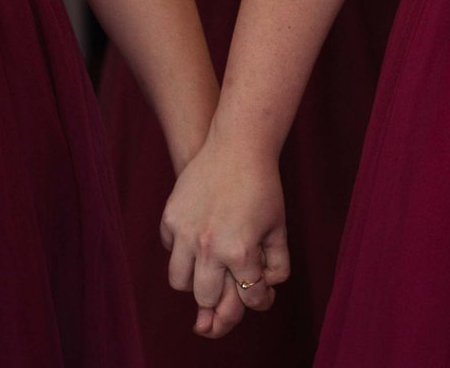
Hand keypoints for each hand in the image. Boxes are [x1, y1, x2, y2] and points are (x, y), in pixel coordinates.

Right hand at [161, 136, 290, 338]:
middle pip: (206, 298)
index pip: (248, 296)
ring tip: (206, 273)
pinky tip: (195, 245)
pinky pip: (171, 251)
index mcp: (240, 251)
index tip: (260, 296)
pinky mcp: (170, 219)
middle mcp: (209, 247)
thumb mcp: (279, 227)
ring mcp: (185, 233)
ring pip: (180, 282)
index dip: (259, 300)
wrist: (237, 147)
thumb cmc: (263, 187)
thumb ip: (277, 263)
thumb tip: (267, 288)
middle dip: (220, 301)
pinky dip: (181, 254)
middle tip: (226, 294)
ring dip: (194, 282)